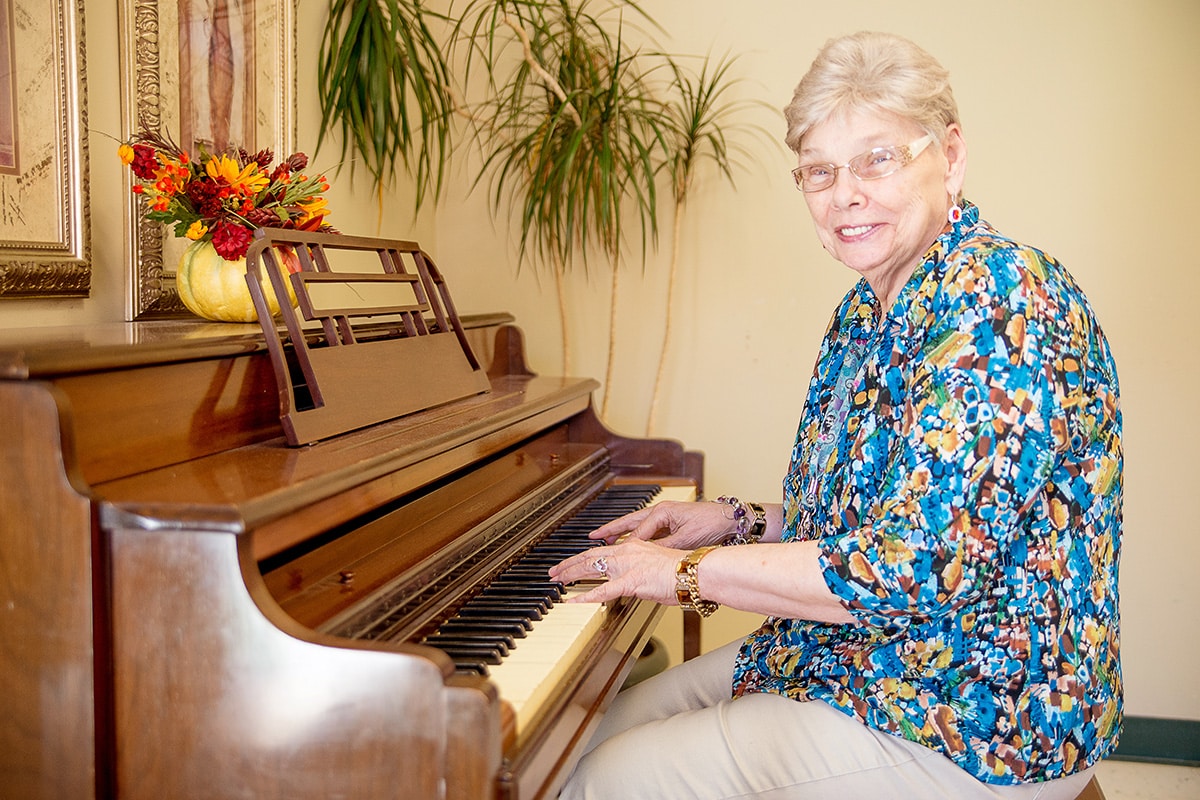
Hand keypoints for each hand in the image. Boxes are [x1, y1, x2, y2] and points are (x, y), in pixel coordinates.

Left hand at [548, 538, 681, 604]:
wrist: (694, 572)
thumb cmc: (682, 573)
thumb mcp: (656, 567)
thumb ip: (640, 572)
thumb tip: (633, 583)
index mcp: (633, 547)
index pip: (602, 551)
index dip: (584, 557)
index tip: (573, 563)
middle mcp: (627, 552)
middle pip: (590, 556)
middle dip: (569, 564)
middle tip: (554, 571)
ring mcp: (627, 566)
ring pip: (591, 568)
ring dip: (571, 574)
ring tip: (557, 580)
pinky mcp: (631, 581)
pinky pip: (603, 591)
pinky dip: (585, 596)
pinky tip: (573, 600)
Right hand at [588, 500, 735, 549]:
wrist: (729, 519)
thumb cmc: (710, 523)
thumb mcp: (686, 538)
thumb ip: (666, 547)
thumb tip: (648, 555)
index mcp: (662, 512)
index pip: (638, 531)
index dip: (625, 544)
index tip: (613, 554)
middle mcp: (661, 512)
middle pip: (630, 522)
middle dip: (611, 529)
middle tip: (594, 536)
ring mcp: (664, 517)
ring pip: (636, 525)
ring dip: (621, 532)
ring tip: (605, 539)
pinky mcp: (670, 524)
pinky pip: (647, 531)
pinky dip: (635, 536)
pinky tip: (628, 544)